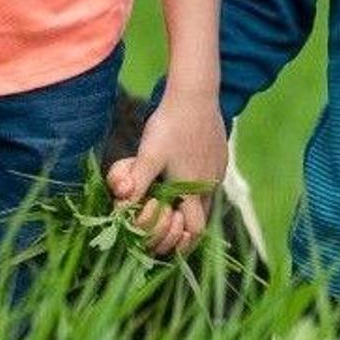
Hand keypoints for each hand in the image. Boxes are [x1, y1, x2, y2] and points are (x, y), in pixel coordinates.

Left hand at [105, 91, 227, 256]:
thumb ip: (135, 182)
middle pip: (201, 219)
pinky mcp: (219, 156)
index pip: (195, 231)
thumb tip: (120, 207)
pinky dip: (196, 188)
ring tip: (170, 202)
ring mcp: (217, 170)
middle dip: (183, 228)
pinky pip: (209, 180)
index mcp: (193, 190)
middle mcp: (210, 184)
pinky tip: (181, 175)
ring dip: (188, 206)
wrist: (196, 93)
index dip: (182, 243)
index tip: (168, 246)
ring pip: (205, 199)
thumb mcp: (148, 155)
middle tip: (165, 225)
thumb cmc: (170, 124)